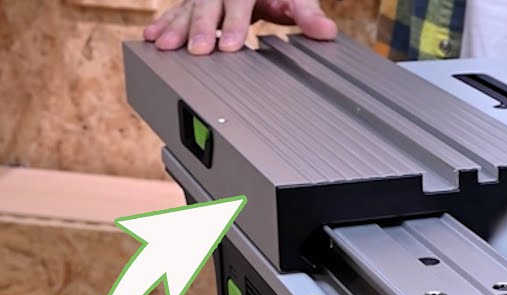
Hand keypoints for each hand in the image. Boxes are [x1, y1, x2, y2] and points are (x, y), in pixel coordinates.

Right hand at [143, 0, 337, 54]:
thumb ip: (307, 14)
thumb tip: (326, 31)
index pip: (240, 1)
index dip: (235, 23)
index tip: (232, 45)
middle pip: (209, 4)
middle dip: (201, 28)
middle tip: (197, 50)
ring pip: (188, 7)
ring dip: (175, 27)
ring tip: (164, 45)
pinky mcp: (195, 2)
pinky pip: (176, 10)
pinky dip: (165, 23)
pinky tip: (152, 37)